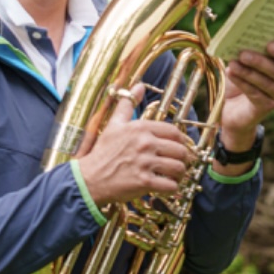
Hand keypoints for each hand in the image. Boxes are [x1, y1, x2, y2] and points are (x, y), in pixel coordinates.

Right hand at [74, 85, 194, 203]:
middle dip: (183, 159)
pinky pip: (170, 186)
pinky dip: (172, 188)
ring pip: (178, 168)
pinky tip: (167, 187)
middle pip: (180, 151)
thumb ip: (127, 104)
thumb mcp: (114, 124)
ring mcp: (145, 163)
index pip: (174, 132)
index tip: (180, 147)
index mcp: (141, 128)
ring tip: (175, 176)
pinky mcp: (144, 182)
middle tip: (180, 163)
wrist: (89, 178)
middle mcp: (145, 143)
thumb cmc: (103, 152)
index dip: (181, 141)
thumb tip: (138, 85)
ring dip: (179, 174)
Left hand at [218, 41, 273, 150]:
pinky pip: (255, 93)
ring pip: (265, 83)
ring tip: (233, 64)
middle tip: (243, 54)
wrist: (231, 104)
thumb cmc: (240, 77)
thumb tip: (240, 39)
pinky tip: (231, 73)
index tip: (269, 44)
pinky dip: (242, 82)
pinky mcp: (267, 107)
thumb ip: (248, 50)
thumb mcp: (244, 62)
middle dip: (260, 61)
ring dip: (247, 72)